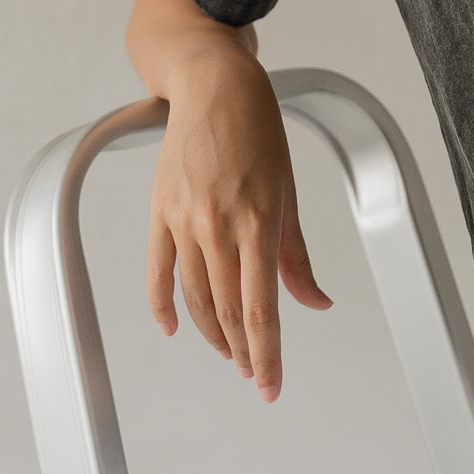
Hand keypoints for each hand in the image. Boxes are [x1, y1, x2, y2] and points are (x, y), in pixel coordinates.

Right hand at [147, 50, 332, 403]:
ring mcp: (184, 221)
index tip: (270, 386)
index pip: (261, 308)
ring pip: (195, 298)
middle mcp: (218, 226)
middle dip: (243, 350)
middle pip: (227, 310)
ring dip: (213, 333)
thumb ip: (296, 254)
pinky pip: (158, 273)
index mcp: (258, 221)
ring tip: (230, 352)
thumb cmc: (260, 132)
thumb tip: (316, 302)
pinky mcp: (160, 213)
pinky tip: (173, 328)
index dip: (267, 354)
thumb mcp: (289, 191)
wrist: (214, 87)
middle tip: (255, 371)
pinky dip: (163, 306)